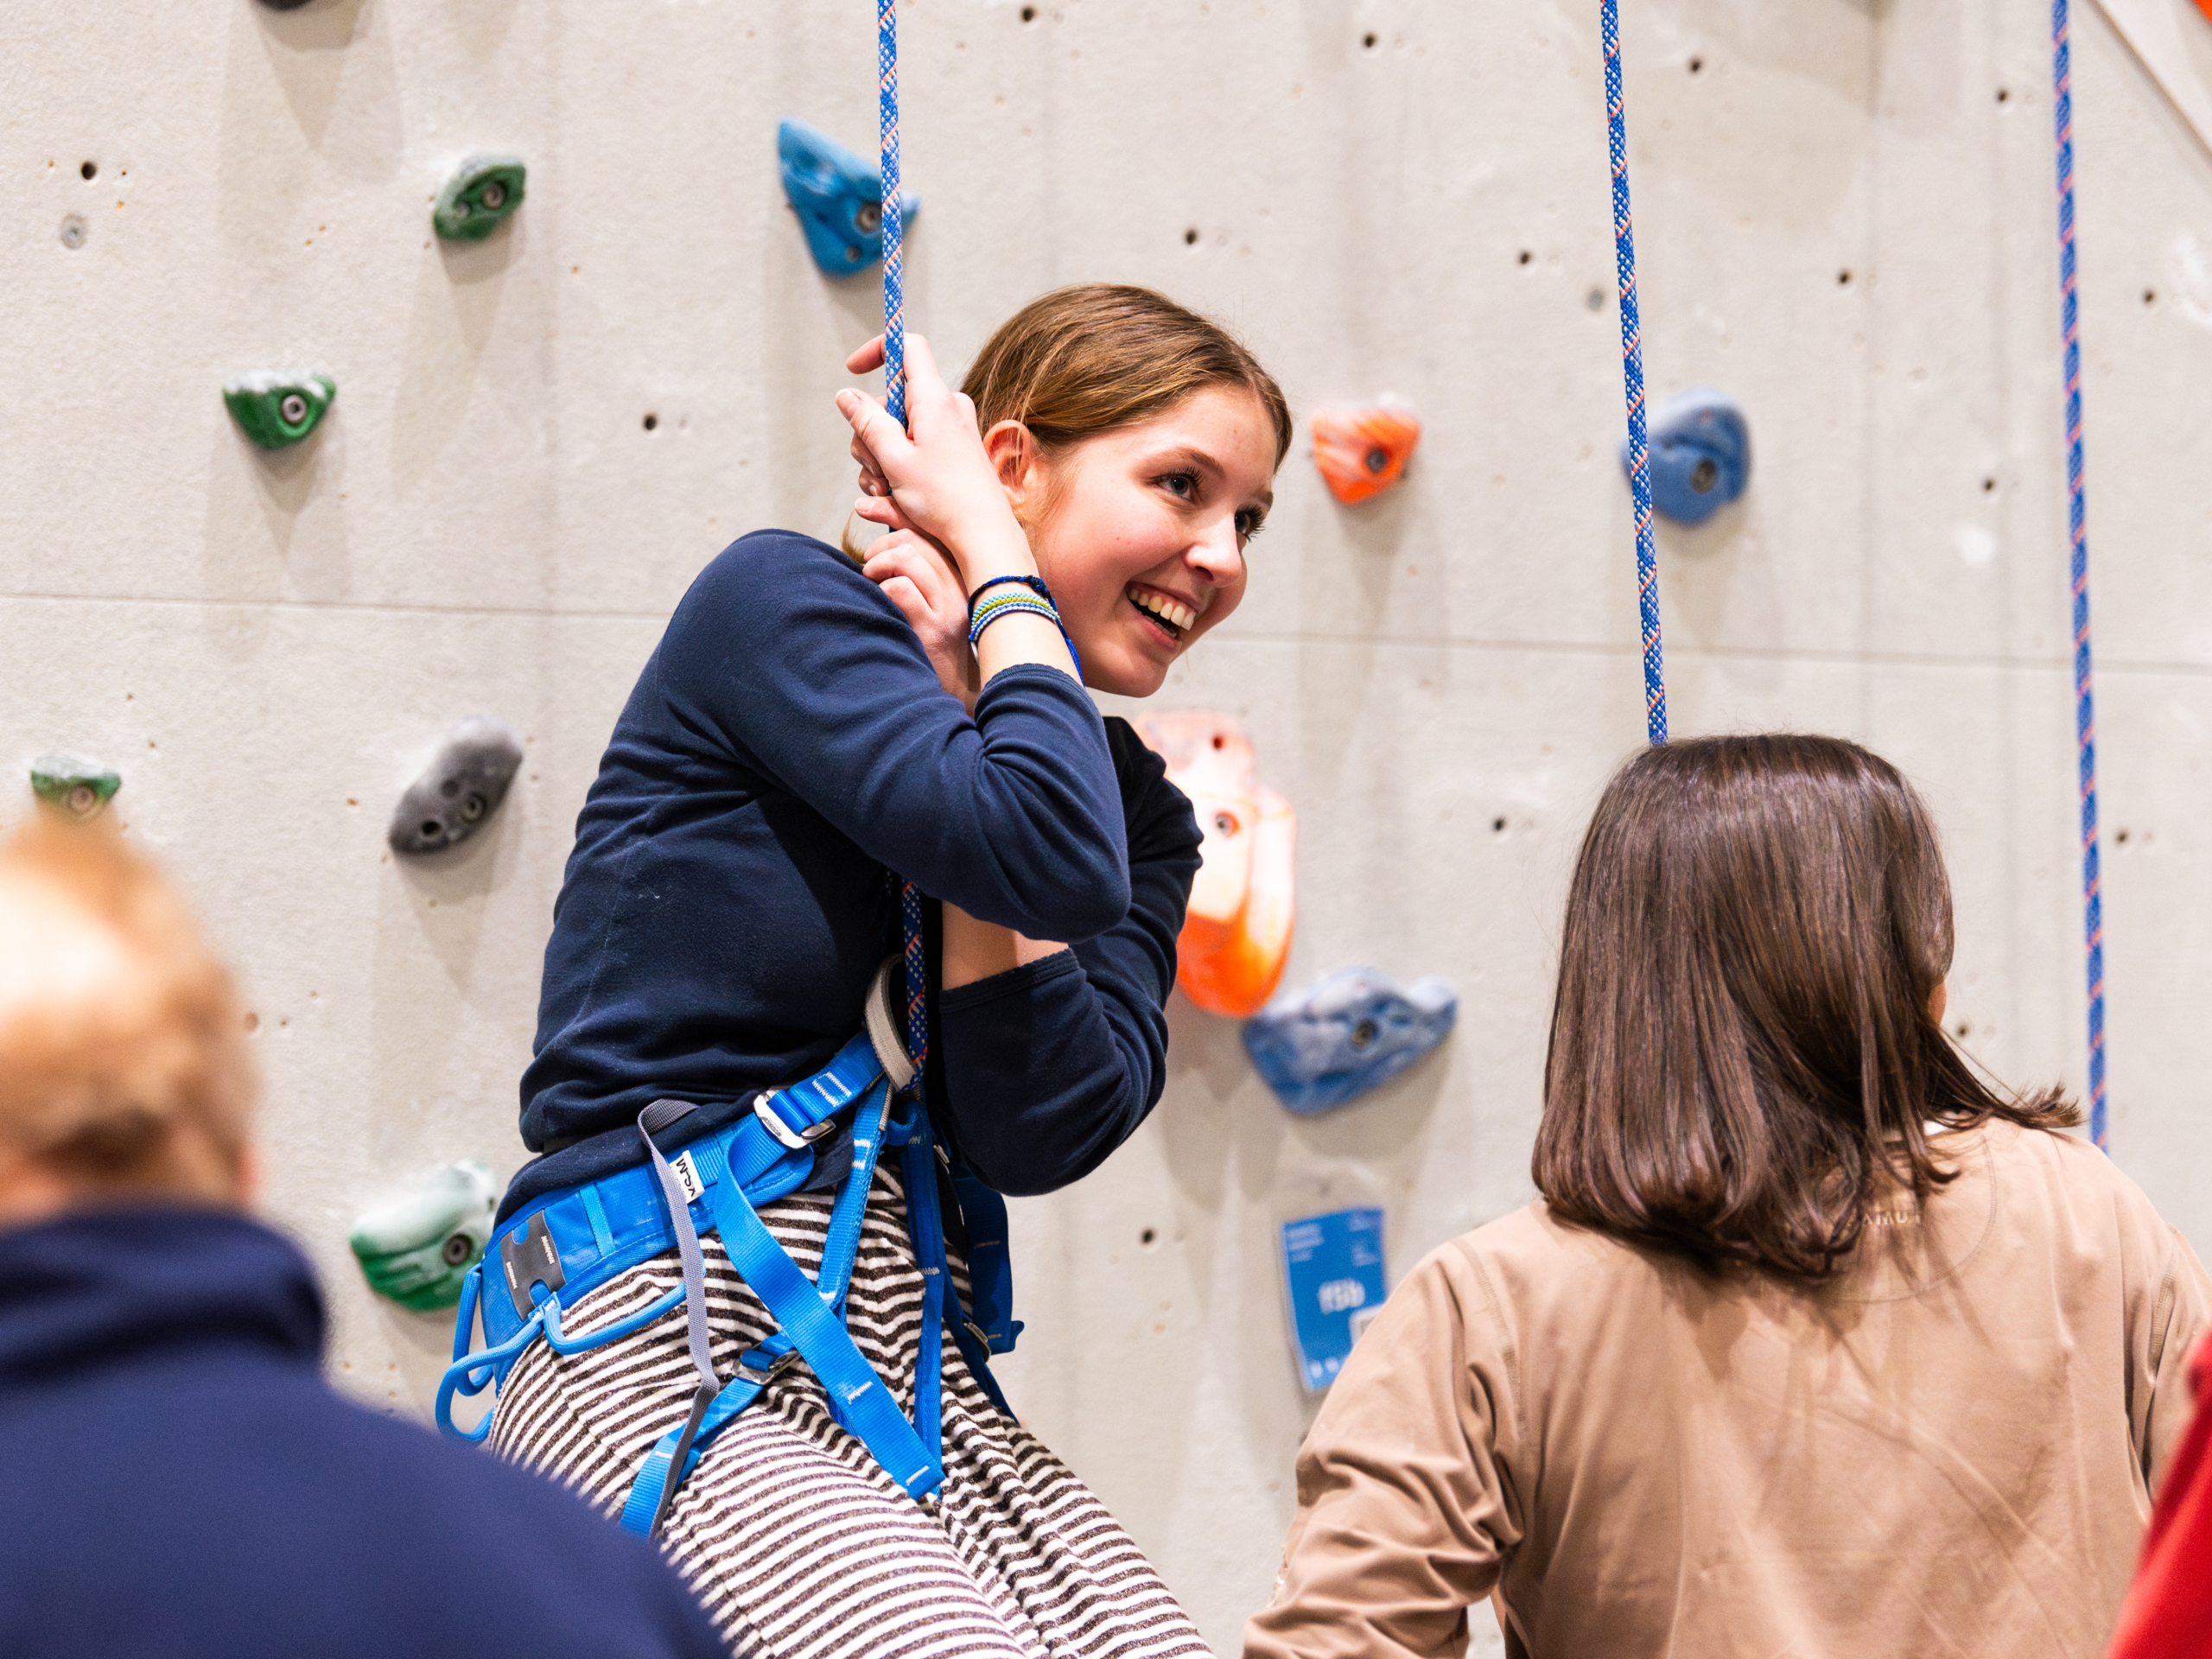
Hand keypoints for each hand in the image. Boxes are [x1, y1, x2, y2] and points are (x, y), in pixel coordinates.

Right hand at [837, 334, 1035, 591]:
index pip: (907, 347)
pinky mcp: (954, 451)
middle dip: (870, 433)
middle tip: (875, 470)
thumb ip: (867, 422)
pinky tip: (895, 498)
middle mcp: (947, 407)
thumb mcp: (893, 459)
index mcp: (933, 398)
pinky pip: (915, 447)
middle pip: (892, 400)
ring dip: (881, 459)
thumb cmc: (942, 499)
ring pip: (899, 429)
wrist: (983, 535)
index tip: (852, 370)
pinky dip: (899, 468)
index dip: (877, 350)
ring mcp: (952, 429)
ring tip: (885, 492)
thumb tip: (847, 394)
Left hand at [863, 528, 978, 710]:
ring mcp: (947, 608)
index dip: (893, 511)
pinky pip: (900, 588)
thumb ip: (917, 573)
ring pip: (907, 557)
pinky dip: (881, 589)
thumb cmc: (936, 647)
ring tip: (871, 584)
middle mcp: (960, 586)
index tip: (867, 506)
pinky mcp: (932, 630)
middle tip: (869, 569)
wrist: (957, 694)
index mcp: (960, 575)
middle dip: (880, 547)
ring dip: (877, 565)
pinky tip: (879, 605)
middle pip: (914, 539)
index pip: (928, 529)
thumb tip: (883, 542)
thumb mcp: (935, 603)